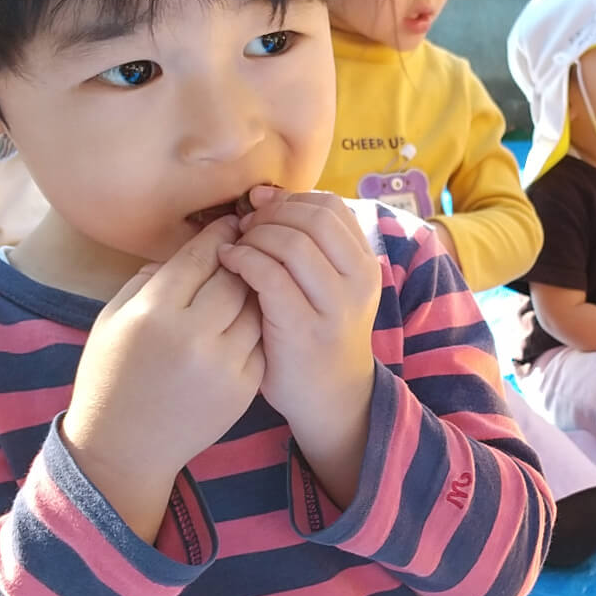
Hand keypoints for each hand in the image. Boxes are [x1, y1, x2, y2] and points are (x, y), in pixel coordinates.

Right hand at [61, 217, 263, 541]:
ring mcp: (223, 364)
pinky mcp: (243, 388)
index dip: (219, 233)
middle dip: (244, 257)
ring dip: (256, 289)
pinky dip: (257, 326)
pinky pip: (260, 341)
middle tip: (249, 244)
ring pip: (256, 307)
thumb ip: (149, 279)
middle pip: (236, 277)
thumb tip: (190, 250)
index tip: (229, 221)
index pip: (200, 256)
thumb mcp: (112, 319)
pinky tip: (250, 318)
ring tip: (252, 280)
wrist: (124, 448)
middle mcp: (193, 336)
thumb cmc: (110, 376)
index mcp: (154, 312)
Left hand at [216, 187, 379, 496]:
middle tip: (244, 228)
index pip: (330, 206)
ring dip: (255, 236)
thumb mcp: (328, 286)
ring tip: (236, 247)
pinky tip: (229, 264)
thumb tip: (262, 195)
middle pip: (313, 217)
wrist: (330, 399)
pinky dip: (243, 260)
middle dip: (270, 215)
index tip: (261, 211)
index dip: (290, 199)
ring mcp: (335, 306)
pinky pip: (270, 276)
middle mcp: (359, 281)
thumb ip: (308, 246)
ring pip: (292, 243)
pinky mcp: (303, 329)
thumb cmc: (317, 336)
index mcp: (365, 264)